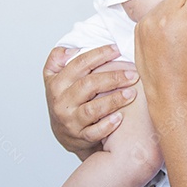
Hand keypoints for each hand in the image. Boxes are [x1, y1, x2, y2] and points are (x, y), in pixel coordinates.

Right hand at [43, 44, 138, 158]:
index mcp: (57, 83)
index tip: (117, 49)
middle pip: (88, 85)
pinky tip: (120, 117)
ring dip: (114, 100)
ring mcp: (70, 121)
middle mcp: (62, 102)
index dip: (99, 55)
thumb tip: (71, 49)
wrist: (62, 134)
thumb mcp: (53, 78)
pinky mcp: (80, 137)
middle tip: (133, 73)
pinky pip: (94, 132)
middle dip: (113, 77)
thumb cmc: (65, 101)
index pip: (79, 64)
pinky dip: (107, 125)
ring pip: (92, 109)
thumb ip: (57, 59)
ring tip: (132, 93)